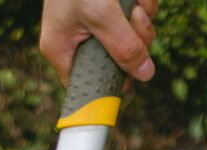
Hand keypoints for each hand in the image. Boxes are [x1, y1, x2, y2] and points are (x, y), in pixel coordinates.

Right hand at [41, 0, 157, 85]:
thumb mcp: (100, 12)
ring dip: (143, 20)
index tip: (130, 78)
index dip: (111, 84)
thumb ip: (123, 46)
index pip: (87, 83)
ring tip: (138, 2)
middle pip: (117, 62)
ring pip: (131, 39)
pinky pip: (136, 18)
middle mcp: (78, 41)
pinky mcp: (112, 8)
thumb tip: (144, 74)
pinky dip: (144, 5)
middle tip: (137, 18)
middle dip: (135, 42)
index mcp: (62, 50)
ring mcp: (96, 24)